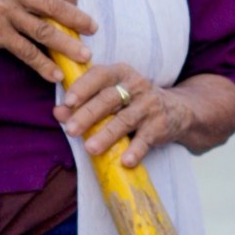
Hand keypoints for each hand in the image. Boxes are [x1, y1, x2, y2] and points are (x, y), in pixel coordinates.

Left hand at [54, 62, 190, 167]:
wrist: (177, 110)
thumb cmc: (132, 101)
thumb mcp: (111, 96)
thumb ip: (83, 102)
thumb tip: (58, 113)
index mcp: (121, 73)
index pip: (100, 75)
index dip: (83, 87)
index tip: (68, 102)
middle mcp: (137, 86)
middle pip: (109, 99)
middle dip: (89, 114)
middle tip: (71, 130)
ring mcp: (149, 106)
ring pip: (125, 120)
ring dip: (107, 135)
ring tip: (91, 148)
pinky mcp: (160, 125)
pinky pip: (146, 139)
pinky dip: (136, 150)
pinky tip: (126, 161)